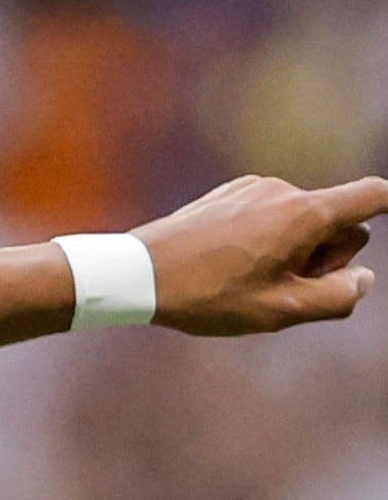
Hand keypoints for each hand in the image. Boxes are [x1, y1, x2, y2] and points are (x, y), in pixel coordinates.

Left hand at [137, 174, 386, 335]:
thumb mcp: (281, 311)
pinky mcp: (228, 194)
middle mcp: (283, 189)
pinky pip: (269, 215)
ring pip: (301, 220)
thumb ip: (337, 297)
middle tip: (287, 286)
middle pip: (338, 219)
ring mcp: (252, 188)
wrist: (135, 273)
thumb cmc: (207, 295)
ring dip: (294, 249)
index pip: (372, 195)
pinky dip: (267, 239)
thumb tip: (363, 278)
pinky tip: (230, 264)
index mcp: (304, 213)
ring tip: (249, 278)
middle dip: (328, 254)